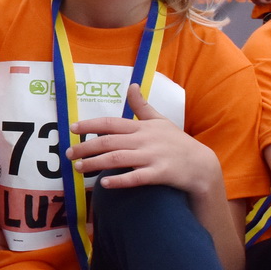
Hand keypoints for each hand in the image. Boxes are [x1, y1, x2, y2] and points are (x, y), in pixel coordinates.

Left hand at [69, 86, 218, 194]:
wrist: (202, 165)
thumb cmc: (178, 143)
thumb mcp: (160, 120)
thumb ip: (142, 106)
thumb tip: (131, 85)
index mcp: (142, 127)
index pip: (111, 123)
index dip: (90, 125)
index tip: (72, 129)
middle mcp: (144, 140)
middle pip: (109, 142)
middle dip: (85, 147)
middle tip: (68, 154)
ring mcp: (152, 157)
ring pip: (118, 158)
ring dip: (95, 163)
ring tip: (78, 168)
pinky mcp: (160, 174)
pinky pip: (136, 177)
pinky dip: (120, 180)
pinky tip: (105, 184)